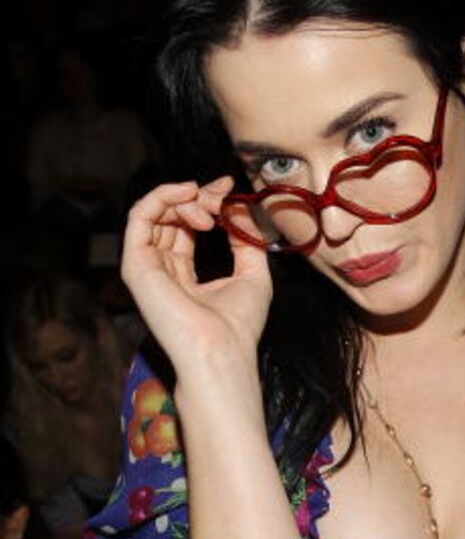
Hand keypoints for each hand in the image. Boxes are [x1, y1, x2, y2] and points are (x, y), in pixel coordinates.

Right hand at [121, 177, 272, 370]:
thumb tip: (238, 206)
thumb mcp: (254, 272)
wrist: (221, 351)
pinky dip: (162, 196)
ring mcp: (146, 267)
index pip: (186, 225)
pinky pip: (139, 216)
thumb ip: (246, 238)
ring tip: (210, 207)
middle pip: (170, 215)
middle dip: (198, 196)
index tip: (227, 187)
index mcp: (184, 274)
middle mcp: (162, 270)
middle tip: (221, 196)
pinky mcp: (136, 265)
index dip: (205, 201)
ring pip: (154, 212)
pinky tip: (189, 194)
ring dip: (185, 198)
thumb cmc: (238, 326)